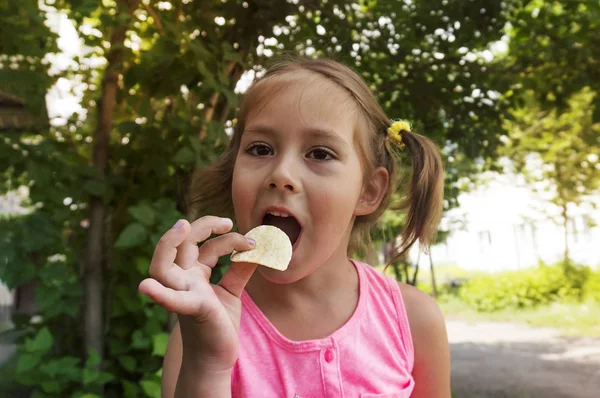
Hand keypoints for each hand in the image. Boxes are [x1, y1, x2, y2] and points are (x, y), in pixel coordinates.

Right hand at [138, 216, 256, 370]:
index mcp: (193, 274)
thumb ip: (240, 269)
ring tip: (183, 226)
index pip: (200, 245)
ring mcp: (184, 294)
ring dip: (167, 244)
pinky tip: (146, 287)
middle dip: (197, 227)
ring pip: (162, 267)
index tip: (251, 242)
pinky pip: (173, 300)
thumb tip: (256, 248)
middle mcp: (184, 280)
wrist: (215, 359)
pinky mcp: (192, 309)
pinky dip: (161, 294)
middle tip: (225, 221)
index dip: (224, 237)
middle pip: (179, 245)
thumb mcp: (232, 292)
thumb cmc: (218, 324)